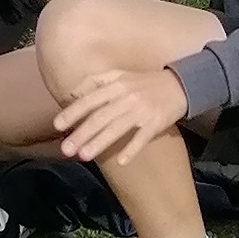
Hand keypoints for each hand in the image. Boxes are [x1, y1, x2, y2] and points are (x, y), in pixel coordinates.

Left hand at [55, 64, 187, 169]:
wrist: (180, 85)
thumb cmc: (145, 82)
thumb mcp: (120, 75)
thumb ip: (95, 82)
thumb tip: (72, 94)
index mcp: (117, 85)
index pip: (90, 99)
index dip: (73, 112)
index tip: (58, 126)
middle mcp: (127, 97)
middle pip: (100, 116)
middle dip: (82, 133)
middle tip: (66, 149)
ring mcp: (142, 111)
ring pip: (117, 128)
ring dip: (100, 142)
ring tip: (83, 156)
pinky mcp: (156, 123)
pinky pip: (142, 138)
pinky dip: (132, 149)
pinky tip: (120, 161)